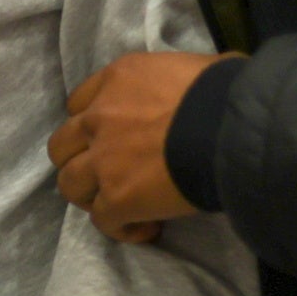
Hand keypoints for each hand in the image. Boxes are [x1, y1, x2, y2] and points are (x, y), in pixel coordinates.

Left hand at [47, 51, 226, 244]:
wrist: (234, 128)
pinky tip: (147, 227)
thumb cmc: (227, 92)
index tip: (113, 140)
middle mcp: (99, 116)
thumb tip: (198, 86)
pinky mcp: (116, 197)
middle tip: (110, 175)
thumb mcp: (197, 67)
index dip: (92, 126)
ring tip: (122, 205)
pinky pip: (103, 221)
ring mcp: (103, 159)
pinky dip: (121, 228)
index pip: (79, 104)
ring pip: (70, 185)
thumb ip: (177, 79)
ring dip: (92, 196)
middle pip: (62, 146)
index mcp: (118, 78)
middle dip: (81, 162)